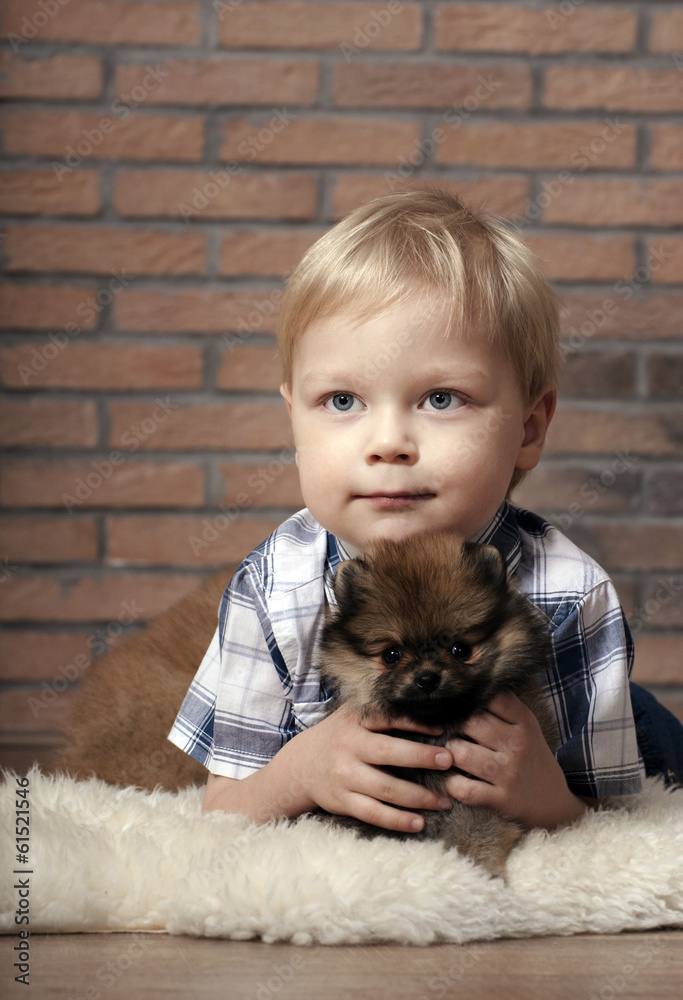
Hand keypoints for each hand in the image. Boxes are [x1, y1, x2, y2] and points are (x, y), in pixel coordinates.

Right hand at [283, 703, 454, 833]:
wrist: (300, 766)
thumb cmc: (339, 736)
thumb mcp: (351, 715)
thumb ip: (380, 709)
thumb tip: (424, 703)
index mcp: (354, 722)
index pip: (387, 718)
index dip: (415, 723)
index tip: (442, 730)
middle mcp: (349, 747)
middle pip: (389, 753)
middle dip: (422, 757)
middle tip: (450, 761)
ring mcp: (345, 776)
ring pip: (386, 788)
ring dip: (419, 796)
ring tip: (444, 801)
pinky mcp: (343, 801)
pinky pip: (374, 813)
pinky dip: (398, 820)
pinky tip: (419, 823)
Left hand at [443, 692, 588, 830]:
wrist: (554, 803)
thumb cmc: (531, 758)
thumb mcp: (526, 727)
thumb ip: (503, 707)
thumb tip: (471, 685)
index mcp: (523, 723)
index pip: (491, 698)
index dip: (470, 698)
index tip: (459, 704)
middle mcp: (516, 745)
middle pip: (471, 723)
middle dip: (453, 726)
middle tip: (447, 730)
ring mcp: (508, 774)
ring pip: (461, 753)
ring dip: (449, 752)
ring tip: (449, 752)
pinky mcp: (501, 800)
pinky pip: (464, 789)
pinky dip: (450, 783)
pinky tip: (450, 778)